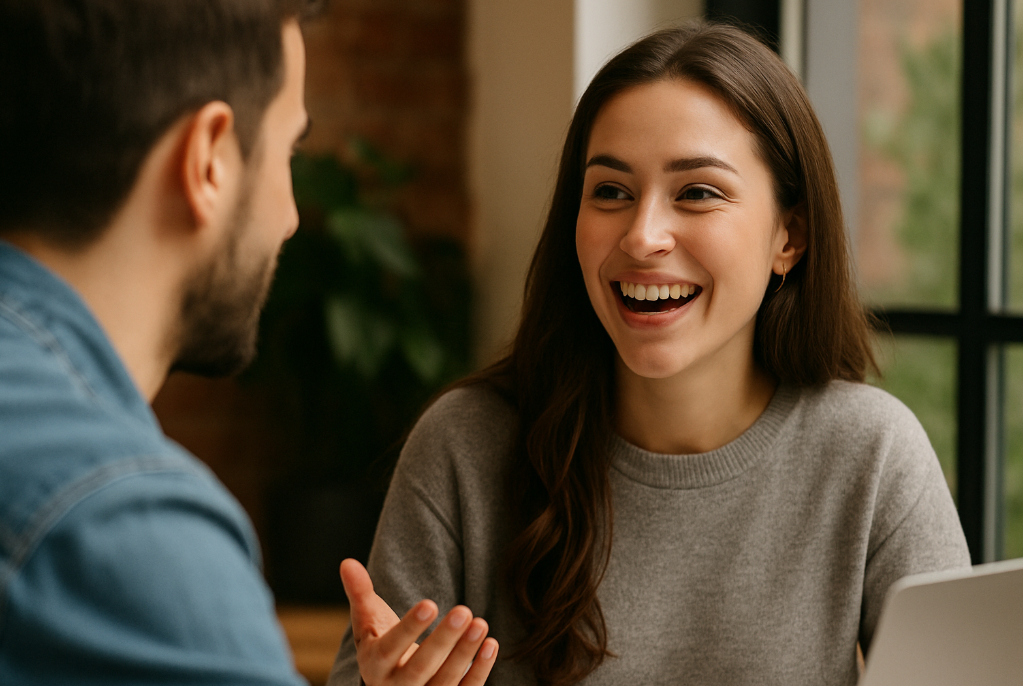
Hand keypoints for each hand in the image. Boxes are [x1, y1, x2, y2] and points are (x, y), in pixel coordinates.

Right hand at [340, 559, 498, 685]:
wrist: (390, 685)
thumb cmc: (380, 644)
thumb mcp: (367, 622)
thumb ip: (359, 593)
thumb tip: (347, 562)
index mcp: (374, 666)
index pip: (390, 648)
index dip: (409, 628)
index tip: (430, 604)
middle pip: (420, 667)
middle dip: (443, 640)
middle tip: (463, 610)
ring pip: (445, 681)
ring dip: (465, 653)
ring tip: (480, 623)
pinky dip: (479, 670)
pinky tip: (491, 644)